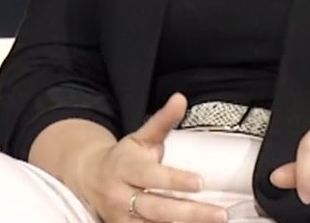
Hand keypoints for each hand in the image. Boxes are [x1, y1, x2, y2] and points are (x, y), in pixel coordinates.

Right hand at [73, 93, 225, 222]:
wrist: (88, 177)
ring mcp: (121, 217)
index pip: (151, 176)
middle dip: (190, 213)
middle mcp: (120, 195)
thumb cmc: (123, 157)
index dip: (175, 181)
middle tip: (220, 214)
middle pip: (157, 208)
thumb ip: (162, 120)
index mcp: (126, 168)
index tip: (199, 182)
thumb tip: (180, 99)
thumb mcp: (140, 137)